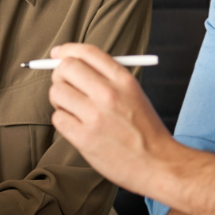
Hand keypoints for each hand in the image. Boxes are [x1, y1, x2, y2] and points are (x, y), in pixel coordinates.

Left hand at [48, 43, 173, 195]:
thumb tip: (70, 61)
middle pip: (66, 68)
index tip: (58, 54)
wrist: (158, 164)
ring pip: (56, 92)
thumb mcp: (134, 93)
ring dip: (60, 100)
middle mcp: (108, 94)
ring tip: (74, 110)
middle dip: (60, 75)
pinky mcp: (84, 138)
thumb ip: (106, 77)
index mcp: (123, 80)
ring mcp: (95, 116)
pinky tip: (77, 126)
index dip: (68, 50)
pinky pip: (58, 118)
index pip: (86, 52)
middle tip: (66, 85)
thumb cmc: (144, 129)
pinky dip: (63, 121)